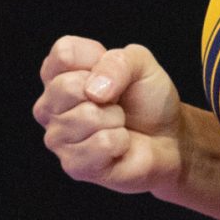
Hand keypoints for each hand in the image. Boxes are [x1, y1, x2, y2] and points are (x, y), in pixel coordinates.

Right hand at [31, 35, 185, 195]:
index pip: (63, 53)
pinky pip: (100, 144)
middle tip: (115, 103)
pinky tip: (119, 145)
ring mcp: (58, 137)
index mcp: (58, 74)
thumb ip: (117, 62)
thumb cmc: (147, 99)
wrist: (169, 137)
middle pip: (67, 87)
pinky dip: (120, 141)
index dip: (96, 58)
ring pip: (87, 116)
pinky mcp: (73, 165)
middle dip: (107, 93)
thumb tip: (94, 90)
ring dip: (116, 119)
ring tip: (118, 124)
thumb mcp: (140, 64)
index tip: (112, 73)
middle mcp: (49, 106)